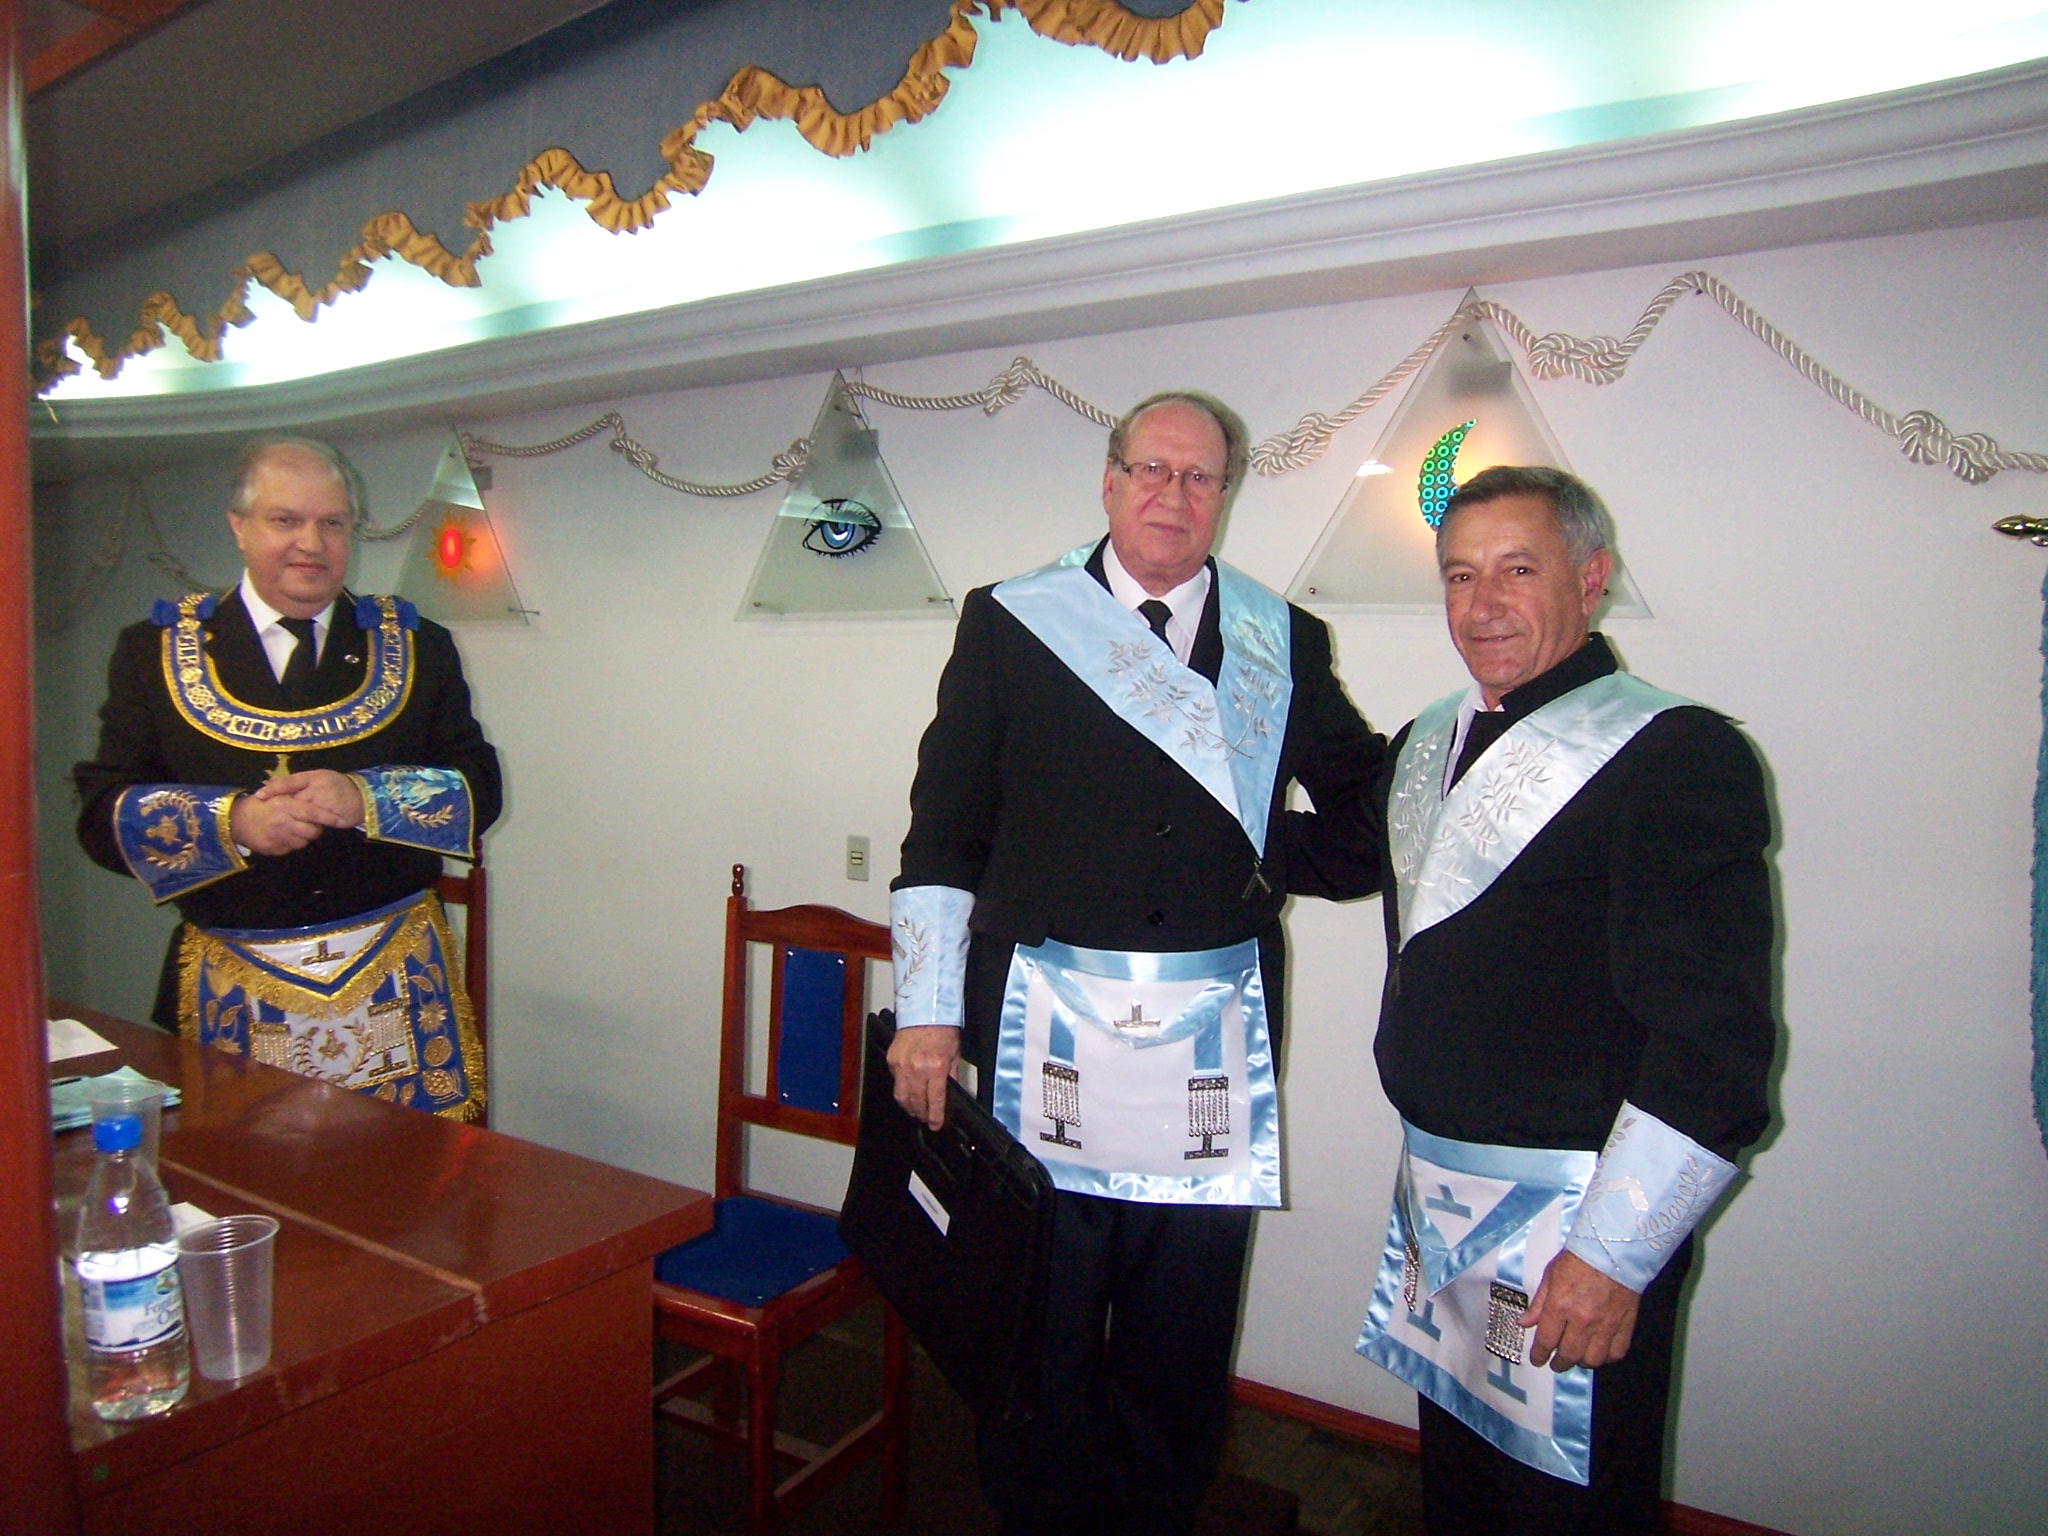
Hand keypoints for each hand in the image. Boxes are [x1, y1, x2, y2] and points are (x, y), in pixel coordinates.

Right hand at [228, 791, 329, 855]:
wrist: (236, 820)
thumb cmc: (261, 805)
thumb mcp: (278, 795)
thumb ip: (295, 796)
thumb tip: (317, 799)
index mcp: (285, 806)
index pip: (313, 813)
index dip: (328, 817)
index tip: (340, 820)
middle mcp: (282, 822)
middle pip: (312, 832)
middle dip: (316, 830)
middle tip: (311, 825)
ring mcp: (277, 837)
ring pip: (303, 843)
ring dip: (303, 838)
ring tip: (295, 829)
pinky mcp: (272, 849)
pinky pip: (290, 849)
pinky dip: (290, 844)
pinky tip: (283, 836)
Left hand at [252, 769, 364, 829]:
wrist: (365, 796)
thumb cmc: (338, 786)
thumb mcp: (319, 778)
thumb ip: (298, 782)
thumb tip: (272, 783)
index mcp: (314, 776)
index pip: (289, 781)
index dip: (273, 788)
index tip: (258, 795)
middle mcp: (319, 787)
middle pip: (294, 800)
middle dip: (284, 808)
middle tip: (272, 814)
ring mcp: (326, 802)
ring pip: (303, 813)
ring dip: (296, 819)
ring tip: (287, 823)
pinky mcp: (332, 815)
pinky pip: (315, 823)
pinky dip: (308, 826)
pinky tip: (303, 828)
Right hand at [886, 1025, 959, 1130]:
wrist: (925, 1010)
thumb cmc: (942, 1029)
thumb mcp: (954, 1055)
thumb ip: (951, 1077)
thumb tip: (949, 1095)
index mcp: (936, 1067)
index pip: (935, 1100)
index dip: (936, 1117)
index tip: (936, 1125)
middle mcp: (917, 1068)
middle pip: (917, 1102)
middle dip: (922, 1114)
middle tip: (926, 1118)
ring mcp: (901, 1065)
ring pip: (902, 1096)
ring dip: (909, 1106)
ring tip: (916, 1110)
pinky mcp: (892, 1060)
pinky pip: (895, 1081)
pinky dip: (902, 1089)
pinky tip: (908, 1090)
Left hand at [1521, 1250, 1639, 1370]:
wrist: (1614, 1249)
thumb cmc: (1578, 1258)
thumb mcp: (1551, 1275)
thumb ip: (1539, 1303)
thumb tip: (1524, 1323)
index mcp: (1560, 1305)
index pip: (1546, 1340)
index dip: (1539, 1354)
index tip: (1537, 1359)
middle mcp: (1582, 1320)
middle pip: (1569, 1355)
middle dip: (1559, 1363)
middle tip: (1556, 1363)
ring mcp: (1606, 1325)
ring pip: (1593, 1359)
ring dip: (1582, 1362)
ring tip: (1578, 1357)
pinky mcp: (1626, 1325)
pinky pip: (1616, 1353)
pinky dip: (1607, 1357)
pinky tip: (1600, 1352)